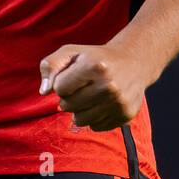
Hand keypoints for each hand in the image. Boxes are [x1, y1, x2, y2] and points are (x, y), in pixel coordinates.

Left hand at [38, 43, 154, 130]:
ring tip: (91, 96)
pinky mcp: (126, 116)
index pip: (59, 88)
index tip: (73, 76)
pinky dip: (95, 117)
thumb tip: (44, 92)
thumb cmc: (96, 57)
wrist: (134, 62)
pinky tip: (103, 103)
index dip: (62, 82)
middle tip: (82, 86)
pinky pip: (96, 126)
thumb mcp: (72, 52)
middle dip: (69, 97)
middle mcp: (109, 86)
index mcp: (95, 66)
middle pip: (68, 106)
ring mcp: (119, 102)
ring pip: (80, 120)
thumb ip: (50, 65)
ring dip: (80, 110)